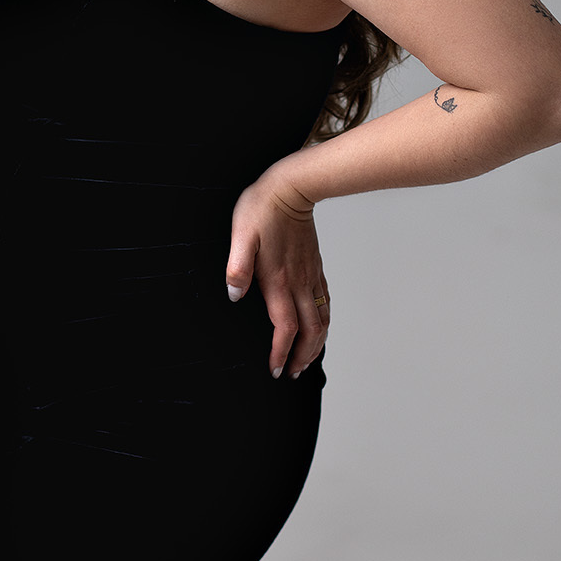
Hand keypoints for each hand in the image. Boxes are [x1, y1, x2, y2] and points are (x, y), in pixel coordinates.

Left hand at [226, 165, 330, 378]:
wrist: (291, 187)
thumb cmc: (262, 209)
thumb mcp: (240, 236)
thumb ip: (237, 267)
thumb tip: (235, 295)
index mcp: (279, 280)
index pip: (285, 328)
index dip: (281, 352)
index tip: (275, 369)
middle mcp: (299, 283)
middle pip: (310, 331)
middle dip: (303, 357)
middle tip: (292, 373)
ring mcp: (310, 276)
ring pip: (322, 319)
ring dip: (316, 344)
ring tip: (307, 359)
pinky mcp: (315, 267)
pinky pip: (325, 302)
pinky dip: (324, 323)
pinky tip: (318, 328)